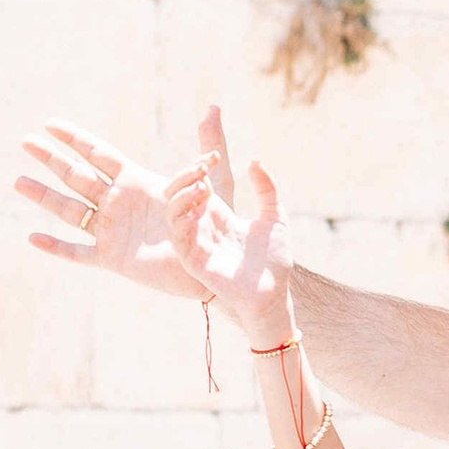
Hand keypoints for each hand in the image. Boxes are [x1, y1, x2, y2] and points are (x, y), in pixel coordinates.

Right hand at [17, 107, 232, 300]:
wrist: (214, 267)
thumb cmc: (216, 225)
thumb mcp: (215, 182)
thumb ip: (209, 145)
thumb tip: (213, 105)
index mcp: (137, 181)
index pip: (99, 154)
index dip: (75, 139)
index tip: (50, 124)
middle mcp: (118, 203)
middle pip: (77, 176)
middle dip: (51, 159)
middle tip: (25, 142)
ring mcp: (113, 231)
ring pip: (71, 211)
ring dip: (44, 197)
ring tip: (17, 181)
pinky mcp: (113, 259)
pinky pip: (78, 252)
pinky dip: (55, 247)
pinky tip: (32, 238)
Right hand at [161, 124, 296, 349]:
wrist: (275, 292)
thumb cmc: (274, 259)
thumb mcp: (275, 216)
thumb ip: (267, 189)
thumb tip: (255, 161)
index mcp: (218, 214)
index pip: (197, 184)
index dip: (199, 166)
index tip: (214, 156)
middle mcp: (202, 226)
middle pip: (179, 193)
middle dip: (186, 176)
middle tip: (203, 166)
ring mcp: (195, 242)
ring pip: (172, 212)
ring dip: (182, 195)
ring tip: (202, 185)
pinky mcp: (193, 260)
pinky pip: (178, 236)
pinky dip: (181, 219)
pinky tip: (197, 206)